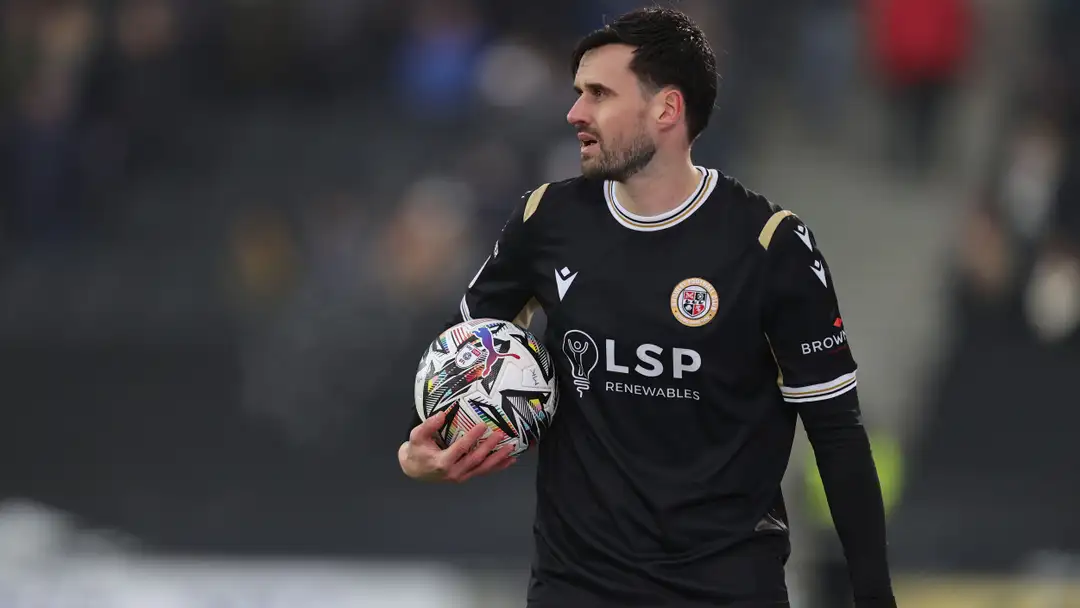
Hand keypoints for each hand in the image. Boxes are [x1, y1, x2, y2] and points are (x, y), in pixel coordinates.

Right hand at [399, 410, 517, 481]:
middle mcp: (453, 472)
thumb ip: (428, 425)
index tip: (483, 425)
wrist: (415, 470)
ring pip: (483, 468)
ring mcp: (461, 476)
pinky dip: (497, 467)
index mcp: (442, 462)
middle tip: (500, 435)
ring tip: (511, 449)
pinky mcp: (466, 477)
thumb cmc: (417, 451)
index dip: (472, 437)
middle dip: (490, 447)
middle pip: (475, 459)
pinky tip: (509, 461)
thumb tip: (442, 414)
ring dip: (498, 459)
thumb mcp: (417, 436)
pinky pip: (483, 472)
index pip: (461, 448)